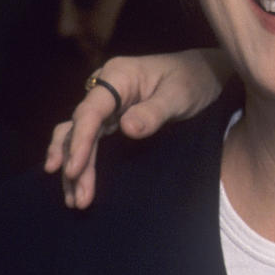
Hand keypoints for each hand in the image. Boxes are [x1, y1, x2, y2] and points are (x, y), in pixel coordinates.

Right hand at [44, 49, 229, 207]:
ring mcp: (106, 104)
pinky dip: (83, 162)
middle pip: (79, 128)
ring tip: (74, 201)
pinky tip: (77, 184)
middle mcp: (103, 89)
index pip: (90, 111)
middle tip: (78, 200)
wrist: (201, 73)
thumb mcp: (179, 95)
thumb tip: (127, 129)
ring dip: (74, 167)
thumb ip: (154, 112)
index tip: (73, 170)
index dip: (79, 142)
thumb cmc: (192, 80)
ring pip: (78, 136)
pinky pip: (89, 140)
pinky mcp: (110, 118)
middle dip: (76, 164)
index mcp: (117, 76)